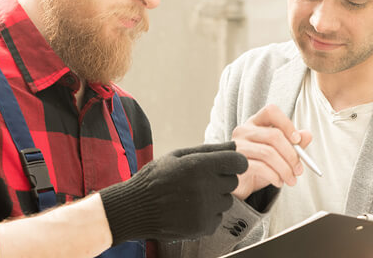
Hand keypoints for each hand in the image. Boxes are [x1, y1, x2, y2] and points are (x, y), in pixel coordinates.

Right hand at [98, 142, 247, 242]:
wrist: (133, 208)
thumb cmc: (155, 178)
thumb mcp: (178, 156)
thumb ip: (209, 150)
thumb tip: (234, 145)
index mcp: (199, 165)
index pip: (239, 163)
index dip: (234, 163)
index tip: (226, 166)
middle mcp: (205, 187)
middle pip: (233, 182)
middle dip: (220, 180)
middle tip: (199, 182)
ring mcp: (204, 209)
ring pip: (227, 201)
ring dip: (215, 199)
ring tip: (192, 197)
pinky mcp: (202, 227)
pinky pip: (218, 218)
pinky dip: (207, 216)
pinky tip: (189, 211)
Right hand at [231, 104, 312, 199]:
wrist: (240, 184)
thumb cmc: (260, 165)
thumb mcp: (279, 153)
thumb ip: (293, 144)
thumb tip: (307, 134)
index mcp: (255, 123)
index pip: (271, 111)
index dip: (287, 124)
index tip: (297, 140)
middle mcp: (244, 130)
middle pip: (274, 135)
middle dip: (292, 155)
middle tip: (299, 170)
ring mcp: (237, 146)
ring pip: (268, 153)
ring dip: (285, 169)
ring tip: (291, 180)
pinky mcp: (234, 163)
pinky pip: (260, 167)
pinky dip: (274, 176)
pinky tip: (278, 182)